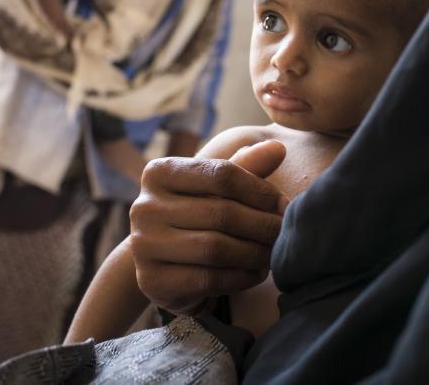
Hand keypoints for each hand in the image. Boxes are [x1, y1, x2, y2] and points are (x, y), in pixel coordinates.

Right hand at [129, 140, 288, 313]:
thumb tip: (278, 148)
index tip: (284, 206)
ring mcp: (144, 245)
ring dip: (254, 253)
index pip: (222, 174)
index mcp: (159, 172)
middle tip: (284, 234)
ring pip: (216, 249)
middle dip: (262, 225)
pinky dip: (240, 277)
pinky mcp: (152, 281)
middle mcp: (144, 206)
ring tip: (273, 253)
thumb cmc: (196, 214)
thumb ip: (246, 166)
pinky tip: (257, 273)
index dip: (261, 191)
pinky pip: (208, 279)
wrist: (162, 263)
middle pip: (221, 213)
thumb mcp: (216, 187)